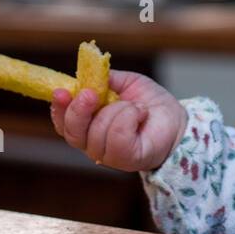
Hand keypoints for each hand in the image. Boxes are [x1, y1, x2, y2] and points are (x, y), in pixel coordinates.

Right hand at [49, 69, 188, 171]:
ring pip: (97, 132)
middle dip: (79, 110)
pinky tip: (141, 114)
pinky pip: (118, 138)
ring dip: (117, 110)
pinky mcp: (127, 159)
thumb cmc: (149, 103)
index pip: (64, 123)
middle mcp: (94, 144)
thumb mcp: (125, 82)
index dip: (58, 108)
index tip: (60, 91)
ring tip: (135, 106)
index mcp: (89, 126)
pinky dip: (129, 118)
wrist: (176, 118)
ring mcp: (109, 155)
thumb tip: (87, 73)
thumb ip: (104, 79)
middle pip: (72, 132)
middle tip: (91, 94)